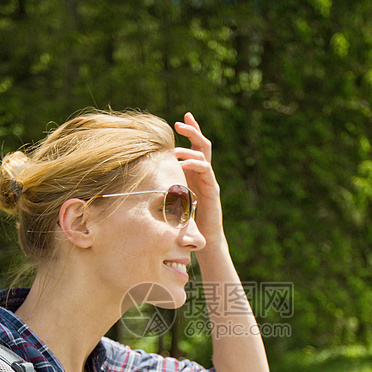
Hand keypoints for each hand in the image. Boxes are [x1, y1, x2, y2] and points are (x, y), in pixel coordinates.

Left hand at [174, 113, 224, 247]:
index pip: (196, 147)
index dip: (191, 131)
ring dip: (188, 150)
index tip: (181, 119)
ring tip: (174, 150)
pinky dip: (193, 165)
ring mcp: (210, 181)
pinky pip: (205, 171)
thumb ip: (166, 187)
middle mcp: (205, 174)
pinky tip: (181, 165)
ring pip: (204, 156)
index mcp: (197, 173)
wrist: (207, 238)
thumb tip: (144, 180)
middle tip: (179, 123)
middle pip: (203, 145)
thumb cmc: (189, 221)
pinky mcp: (212, 190)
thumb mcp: (174, 199)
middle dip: (193, 131)